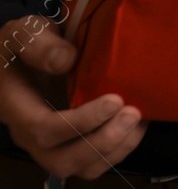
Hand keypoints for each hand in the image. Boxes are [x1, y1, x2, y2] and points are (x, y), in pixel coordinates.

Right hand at [0, 17, 147, 178]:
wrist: (24, 57)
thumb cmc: (24, 45)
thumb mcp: (25, 33)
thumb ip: (39, 44)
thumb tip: (65, 60)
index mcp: (15, 107)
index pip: (42, 128)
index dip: (80, 122)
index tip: (114, 101)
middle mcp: (29, 134)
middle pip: (61, 159)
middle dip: (101, 143)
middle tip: (132, 114)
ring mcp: (48, 144)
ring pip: (78, 167)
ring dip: (113, 150)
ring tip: (139, 121)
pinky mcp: (68, 144)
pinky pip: (90, 163)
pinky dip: (118, 150)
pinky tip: (137, 127)